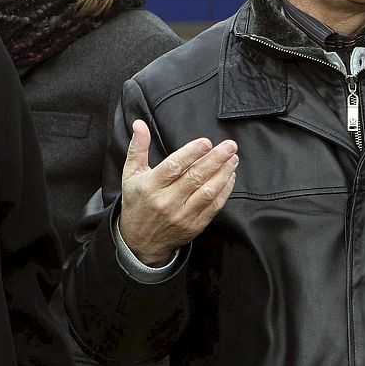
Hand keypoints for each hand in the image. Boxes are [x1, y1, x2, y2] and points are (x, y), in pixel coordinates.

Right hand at [117, 120, 236, 265]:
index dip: (191, 153)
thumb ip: (138, 148)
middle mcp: (166, 201)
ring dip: (223, 174)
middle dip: (215, 159)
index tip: (206, 142)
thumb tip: (140, 124)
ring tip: (233, 159)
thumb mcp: (130, 174)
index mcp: (150, 186)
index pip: (174, 167)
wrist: (139, 241)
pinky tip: (229, 177)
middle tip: (229, 146)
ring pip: (208, 192)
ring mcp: (182, 215)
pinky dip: (224, 191)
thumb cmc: (136, 203)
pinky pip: (213, 206)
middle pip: (195, 177)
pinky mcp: (194, 225)